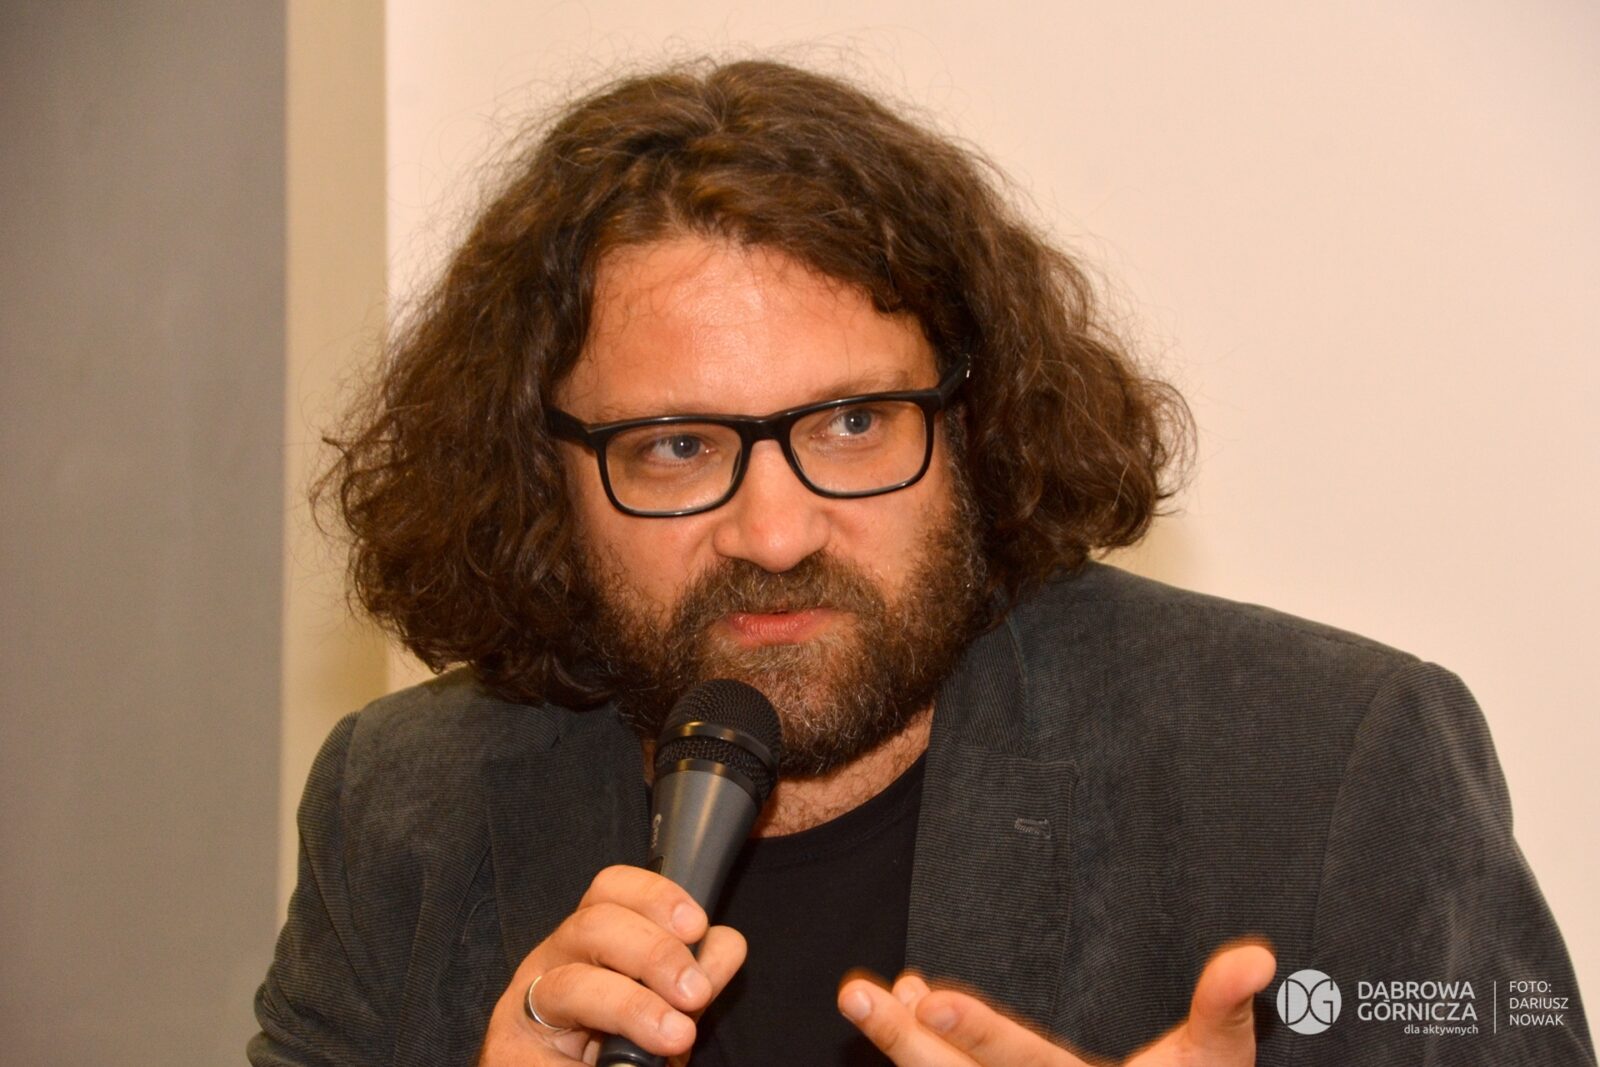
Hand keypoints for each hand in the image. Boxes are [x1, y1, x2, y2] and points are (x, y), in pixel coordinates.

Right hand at [477, 865, 745, 1064]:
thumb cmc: (618, 1050)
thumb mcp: (665, 1007)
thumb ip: (694, 977)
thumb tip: (725, 944)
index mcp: (589, 940)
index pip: (611, 890)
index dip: (656, 896)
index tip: (697, 926)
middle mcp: (552, 961)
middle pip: (592, 926)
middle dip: (654, 954)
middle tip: (694, 994)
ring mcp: (526, 1006)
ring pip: (571, 984)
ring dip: (632, 1007)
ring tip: (674, 1036)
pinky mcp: (511, 1050)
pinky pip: (550, 1053)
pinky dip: (587, 1063)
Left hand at [838, 941, 1275, 1066]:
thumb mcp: (1220, 1062)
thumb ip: (1227, 1008)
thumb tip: (1256, 958)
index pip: (1020, 1061)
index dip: (977, 1028)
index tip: (928, 995)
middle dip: (901, 1040)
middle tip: (854, 994)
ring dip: (901, 1044)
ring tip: (866, 994)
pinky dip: (925, 1052)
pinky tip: (909, 1010)